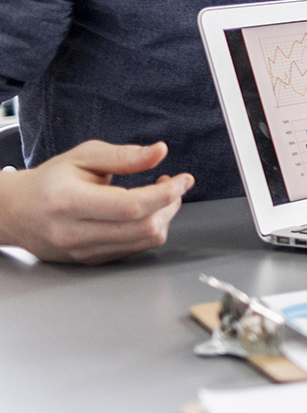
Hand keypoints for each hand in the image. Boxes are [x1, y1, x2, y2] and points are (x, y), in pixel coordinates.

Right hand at [0, 141, 192, 263]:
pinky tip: (145, 212)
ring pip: (144, 241)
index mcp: (69, 202)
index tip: (183, 179)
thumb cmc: (50, 181)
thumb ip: (124, 155)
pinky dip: (149, 230)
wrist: (16, 212)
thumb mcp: (83, 156)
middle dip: (170, 205)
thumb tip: (159, 152)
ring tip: (159, 196)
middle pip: (143, 228)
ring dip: (164, 217)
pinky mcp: (91, 260)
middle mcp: (74, 232)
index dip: (165, 193)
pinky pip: (134, 249)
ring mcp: (82, 251)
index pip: (130, 206)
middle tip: (172, 185)